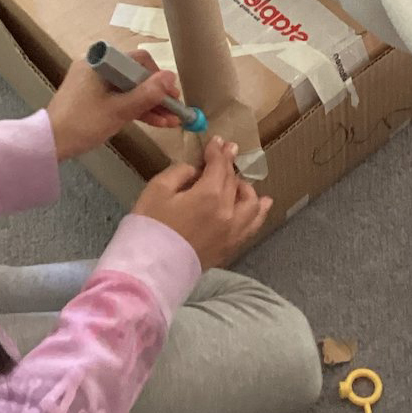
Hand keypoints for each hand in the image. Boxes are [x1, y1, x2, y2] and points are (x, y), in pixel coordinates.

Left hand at [46, 54, 186, 160]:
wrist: (50, 142)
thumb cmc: (83, 123)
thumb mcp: (119, 110)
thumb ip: (147, 94)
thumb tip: (171, 77)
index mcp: (101, 62)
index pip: (139, 61)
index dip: (159, 77)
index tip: (172, 95)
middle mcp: (98, 67)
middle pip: (136, 75)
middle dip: (157, 95)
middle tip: (175, 110)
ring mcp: (95, 83)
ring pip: (130, 89)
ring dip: (150, 105)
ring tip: (171, 121)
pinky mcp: (93, 97)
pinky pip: (120, 97)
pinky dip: (135, 108)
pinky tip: (156, 122)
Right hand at [133, 136, 271, 268]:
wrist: (149, 270)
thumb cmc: (149, 227)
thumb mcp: (157, 190)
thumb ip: (180, 173)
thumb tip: (195, 172)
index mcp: (210, 195)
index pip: (219, 166)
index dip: (218, 151)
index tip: (218, 141)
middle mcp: (228, 212)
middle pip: (233, 182)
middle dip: (229, 165)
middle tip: (228, 152)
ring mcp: (232, 233)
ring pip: (252, 205)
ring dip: (246, 189)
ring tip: (239, 183)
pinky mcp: (230, 248)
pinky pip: (252, 227)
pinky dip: (258, 212)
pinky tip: (262, 205)